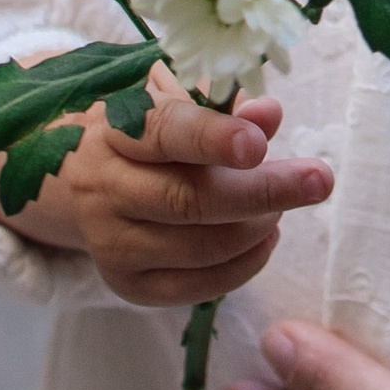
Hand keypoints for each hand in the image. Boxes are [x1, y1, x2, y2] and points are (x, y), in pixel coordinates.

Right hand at [0, 84, 332, 306]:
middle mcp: (104, 188)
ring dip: (257, 228)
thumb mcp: (171, 102)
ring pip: (198, 247)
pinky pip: (196, 286)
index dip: (212, 138)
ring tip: (285, 206)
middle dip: (264, 192)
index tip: (258, 143)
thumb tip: (270, 114)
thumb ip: (223, 109)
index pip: (162, 133)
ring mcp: (111, 242)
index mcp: (115, 129)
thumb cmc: (141, 131)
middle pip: (189, 200)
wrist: (71, 178)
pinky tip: (265, 238)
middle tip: (319, 180)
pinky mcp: (126, 284)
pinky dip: (243, 265)